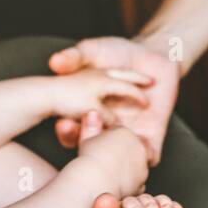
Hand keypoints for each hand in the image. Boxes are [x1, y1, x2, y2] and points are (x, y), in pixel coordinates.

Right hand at [49, 36, 179, 164]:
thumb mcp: (92, 50)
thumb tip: (54, 61)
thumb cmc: (117, 50)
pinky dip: (147, 154)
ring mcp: (129, 133)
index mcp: (88, 112)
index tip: (63, 122)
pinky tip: (143, 144)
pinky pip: (150, 155)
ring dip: (117, 153)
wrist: (152, 52)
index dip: (66, 130)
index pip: (71, 131)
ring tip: (117, 138)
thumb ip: (73, 56)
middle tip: (96, 135)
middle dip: (87, 145)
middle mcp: (106, 127)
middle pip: (93, 148)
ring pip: (120, 157)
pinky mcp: (152, 135)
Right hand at [75, 122, 148, 197]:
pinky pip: (134, 183)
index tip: (96, 150)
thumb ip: (91, 126)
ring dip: (123, 170)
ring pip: (132, 166)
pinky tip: (112, 184)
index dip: (105, 143)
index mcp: (125, 133)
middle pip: (127, 150)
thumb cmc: (89, 160)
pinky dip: (126, 184)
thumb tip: (92, 112)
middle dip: (117, 155)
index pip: (117, 136)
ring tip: (106, 175)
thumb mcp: (86, 139)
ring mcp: (142, 166)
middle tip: (102, 163)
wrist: (95, 182)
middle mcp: (138, 147)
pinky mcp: (141, 183)